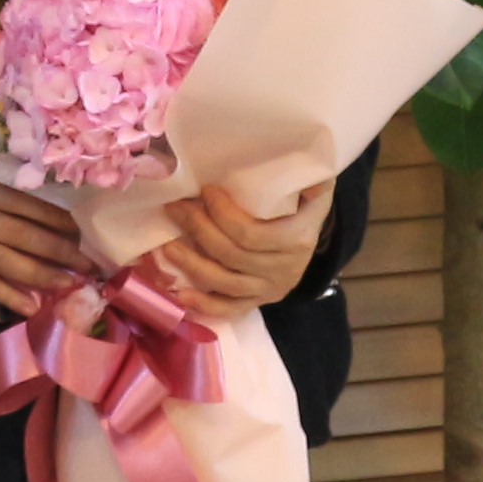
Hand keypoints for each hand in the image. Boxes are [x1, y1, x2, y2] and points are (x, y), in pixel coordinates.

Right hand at [0, 156, 88, 313]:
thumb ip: (0, 179)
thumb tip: (45, 198)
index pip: (23, 204)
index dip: (55, 217)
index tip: (80, 227)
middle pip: (23, 237)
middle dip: (60, 251)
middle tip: (89, 262)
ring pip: (8, 265)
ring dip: (44, 277)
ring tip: (72, 284)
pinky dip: (10, 297)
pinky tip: (34, 307)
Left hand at [142, 176, 333, 313]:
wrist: (309, 238)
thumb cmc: (303, 206)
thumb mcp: (315, 189)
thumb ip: (310, 179)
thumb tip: (307, 172)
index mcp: (296, 239)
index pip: (250, 234)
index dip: (222, 214)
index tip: (204, 190)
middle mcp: (284, 269)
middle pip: (232, 255)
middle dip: (199, 230)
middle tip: (176, 208)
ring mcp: (270, 289)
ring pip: (226, 283)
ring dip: (193, 265)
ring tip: (167, 247)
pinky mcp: (257, 301)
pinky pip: (230, 309)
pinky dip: (205, 305)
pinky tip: (182, 296)